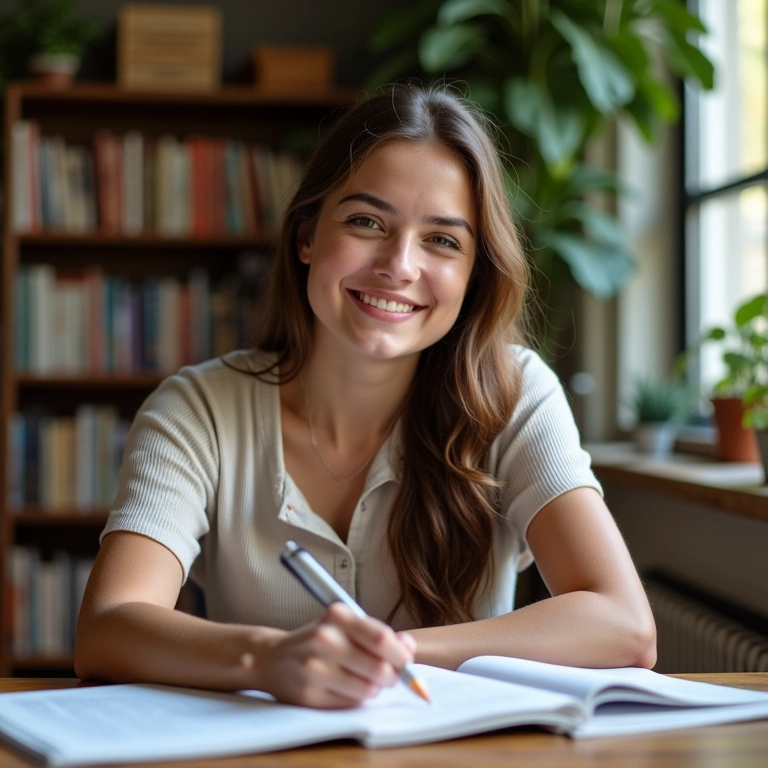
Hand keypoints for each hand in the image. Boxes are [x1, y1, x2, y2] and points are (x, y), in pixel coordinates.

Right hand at [252, 603, 414, 707]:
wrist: (273, 658)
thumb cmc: (319, 641)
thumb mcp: (346, 626)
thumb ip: (379, 635)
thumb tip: (409, 647)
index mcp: (337, 616)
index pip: (381, 638)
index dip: (401, 656)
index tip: (407, 664)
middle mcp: (323, 639)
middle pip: (378, 668)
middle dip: (392, 677)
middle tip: (389, 676)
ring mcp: (313, 668)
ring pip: (367, 690)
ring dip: (374, 689)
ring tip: (364, 681)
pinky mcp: (308, 694)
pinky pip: (350, 704)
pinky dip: (356, 700)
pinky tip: (346, 689)